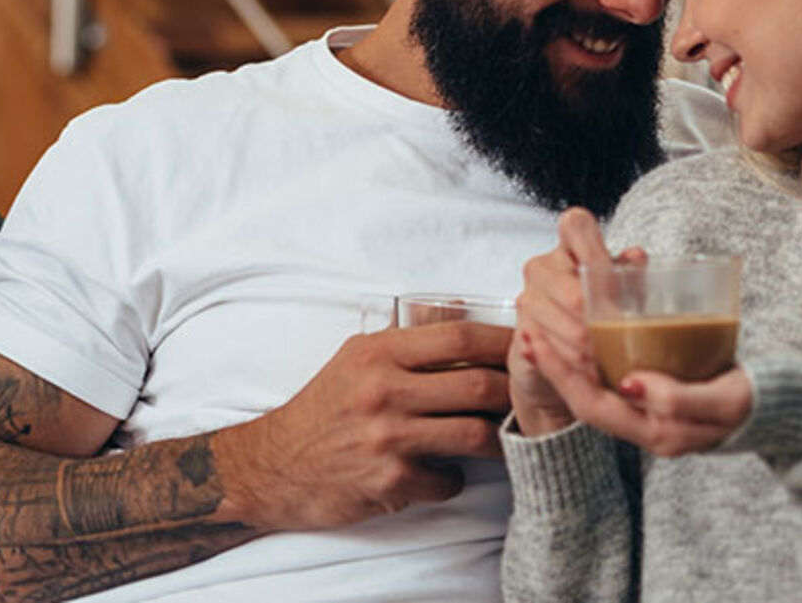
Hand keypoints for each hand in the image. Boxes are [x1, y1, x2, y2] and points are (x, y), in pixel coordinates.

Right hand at [214, 320, 511, 530]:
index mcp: (380, 353)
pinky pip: (448, 481)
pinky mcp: (388, 481)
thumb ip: (405, 342)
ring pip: (475, 436)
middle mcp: (384, 392)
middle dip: (512, 395)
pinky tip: (443, 473)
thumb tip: (465, 321)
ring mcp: (388, 438)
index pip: (460, 338)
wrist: (275, 465)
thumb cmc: (324, 407)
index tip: (525, 349)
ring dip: (495, 440)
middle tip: (526, 400)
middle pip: (479, 387)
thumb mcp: (355, 358)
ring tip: (498, 437)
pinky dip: (453, 479)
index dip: (503, 343)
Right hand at [510, 208, 610, 436]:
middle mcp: (542, 268)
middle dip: (601, 324)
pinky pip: (549, 349)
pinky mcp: (520, 333)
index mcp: (569, 248)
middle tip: (621, 340)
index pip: (576, 225)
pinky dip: (573, 364)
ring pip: (564, 325)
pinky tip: (588, 370)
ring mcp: (527, 299)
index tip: (608, 272)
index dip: (592, 246)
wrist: (560, 360)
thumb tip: (635, 256)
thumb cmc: (594, 317)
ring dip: (589, 349)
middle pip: (576, 292)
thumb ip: (631, 275)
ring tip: (608, 361)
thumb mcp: (620, 294)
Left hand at [523, 334, 752, 457]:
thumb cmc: (761, 400)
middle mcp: (651, 431)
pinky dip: (596, 362)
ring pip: (601, 393)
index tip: (534, 340)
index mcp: (659, 435)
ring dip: (570, 364)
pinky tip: (587, 339)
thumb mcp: (724, 400)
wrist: (790, 410)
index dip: (560, 375)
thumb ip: (678, 397)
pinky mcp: (665, 400)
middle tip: (526, 331)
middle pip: (588, 401)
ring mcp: (657, 418)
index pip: (593, 405)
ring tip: (545, 332)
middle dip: (554, 368)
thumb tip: (631, 384)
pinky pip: (618, 385)